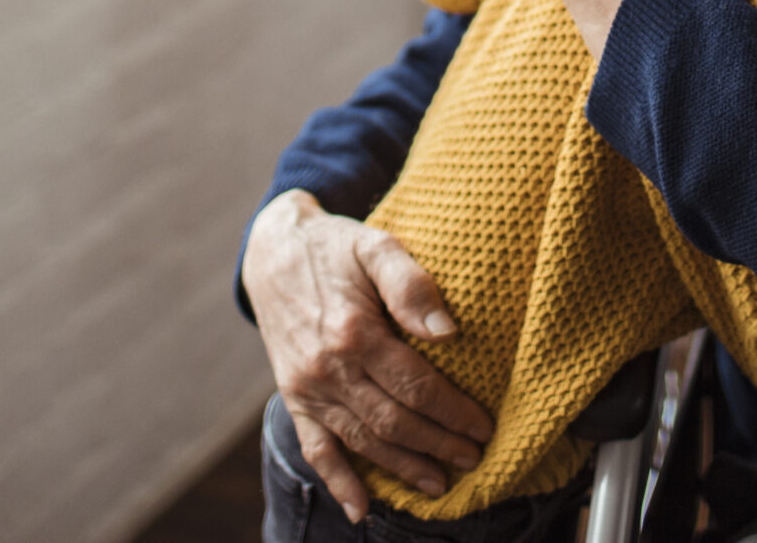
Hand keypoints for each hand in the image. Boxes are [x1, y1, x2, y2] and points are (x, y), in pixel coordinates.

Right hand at [240, 190, 493, 518]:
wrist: (272, 251)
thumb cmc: (335, 247)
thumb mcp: (375, 246)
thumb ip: (411, 283)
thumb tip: (447, 331)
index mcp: (353, 332)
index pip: (416, 386)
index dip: (453, 411)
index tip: (484, 426)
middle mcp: (328, 368)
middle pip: (394, 421)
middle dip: (438, 444)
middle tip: (473, 458)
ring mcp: (307, 388)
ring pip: (363, 441)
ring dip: (402, 467)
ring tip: (438, 483)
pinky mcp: (294, 397)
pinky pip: (315, 448)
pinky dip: (338, 482)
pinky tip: (360, 510)